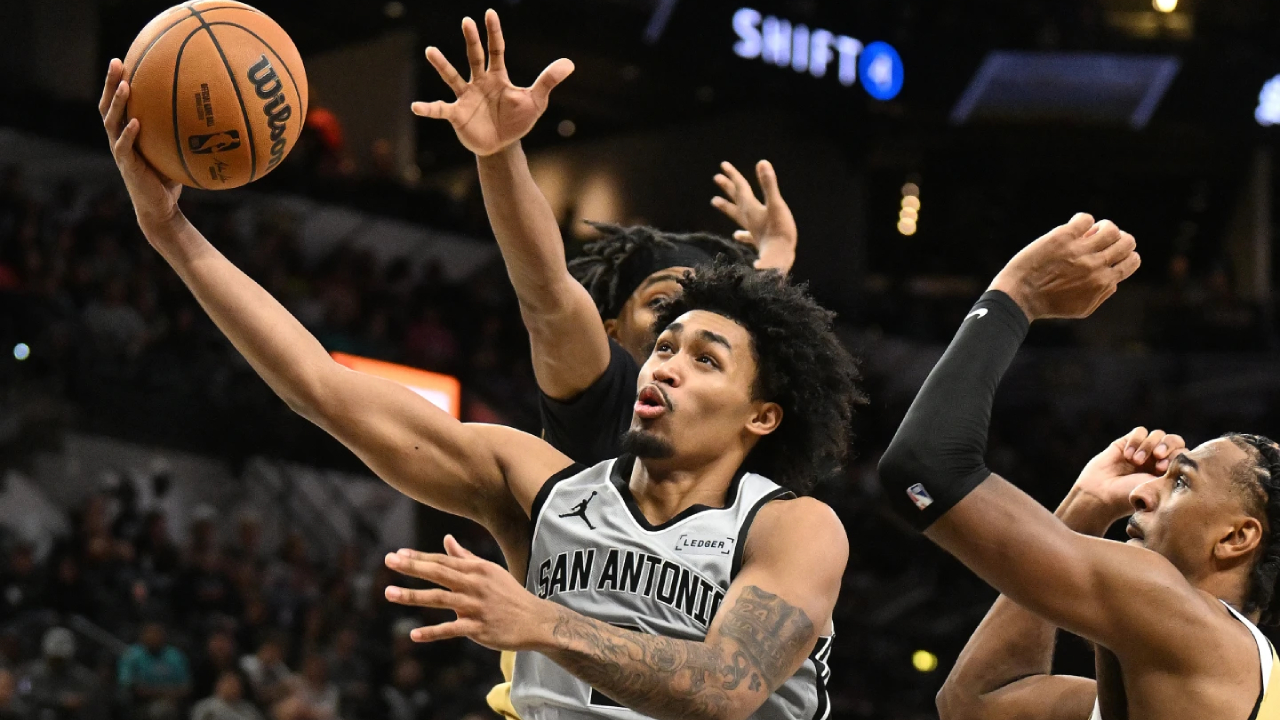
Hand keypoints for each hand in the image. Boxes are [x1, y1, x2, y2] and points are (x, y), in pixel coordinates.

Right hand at [99, 59, 182, 229]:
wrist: (160, 207)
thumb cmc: (170, 176)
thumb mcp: (176, 150)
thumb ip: (182, 132)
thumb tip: (211, 112)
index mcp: (127, 131)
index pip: (118, 101)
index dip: (117, 81)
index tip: (124, 58)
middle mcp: (119, 137)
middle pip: (108, 105)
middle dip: (111, 82)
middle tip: (116, 62)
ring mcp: (120, 151)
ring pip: (111, 122)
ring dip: (117, 103)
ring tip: (124, 85)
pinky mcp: (126, 166)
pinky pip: (124, 147)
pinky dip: (129, 134)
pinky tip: (136, 122)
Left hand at [384, 535, 551, 650]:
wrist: (534, 620)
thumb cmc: (509, 594)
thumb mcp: (489, 571)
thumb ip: (465, 557)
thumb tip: (447, 539)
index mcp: (476, 569)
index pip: (443, 560)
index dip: (419, 557)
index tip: (398, 554)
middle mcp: (474, 585)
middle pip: (438, 573)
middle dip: (412, 567)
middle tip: (389, 561)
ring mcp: (475, 606)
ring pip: (439, 599)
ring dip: (413, 596)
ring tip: (389, 593)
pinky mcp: (478, 628)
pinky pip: (451, 629)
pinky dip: (432, 633)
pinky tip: (413, 635)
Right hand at [412, 10, 573, 156]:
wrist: (502, 145)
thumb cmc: (517, 120)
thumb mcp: (536, 101)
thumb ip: (548, 81)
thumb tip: (569, 63)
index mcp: (497, 77)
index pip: (496, 50)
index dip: (493, 33)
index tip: (489, 13)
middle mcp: (479, 82)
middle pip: (474, 57)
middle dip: (471, 40)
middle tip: (466, 21)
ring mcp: (466, 97)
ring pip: (452, 77)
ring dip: (442, 65)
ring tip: (431, 51)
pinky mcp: (457, 114)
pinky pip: (440, 109)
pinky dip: (429, 108)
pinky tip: (416, 106)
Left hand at [711, 160, 797, 272]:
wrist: (779, 261)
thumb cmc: (779, 232)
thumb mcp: (776, 205)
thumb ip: (769, 185)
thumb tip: (762, 162)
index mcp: (751, 208)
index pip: (740, 187)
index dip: (733, 175)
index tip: (723, 165)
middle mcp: (748, 218)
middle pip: (736, 199)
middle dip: (727, 187)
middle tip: (716, 177)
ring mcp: (752, 230)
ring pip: (737, 215)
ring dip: (727, 206)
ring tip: (714, 201)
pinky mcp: (758, 241)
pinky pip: (746, 234)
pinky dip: (741, 233)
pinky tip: (737, 235)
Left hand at [988, 213, 1139, 321]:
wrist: (1019, 295)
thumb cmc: (1049, 305)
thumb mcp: (1082, 309)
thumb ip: (1103, 294)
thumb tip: (1115, 279)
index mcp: (1103, 282)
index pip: (1133, 261)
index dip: (1128, 255)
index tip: (1114, 254)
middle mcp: (1095, 265)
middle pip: (1126, 241)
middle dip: (1119, 239)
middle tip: (1103, 241)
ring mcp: (1079, 250)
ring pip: (1110, 228)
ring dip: (1104, 227)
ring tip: (1090, 232)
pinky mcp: (1062, 237)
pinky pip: (1084, 219)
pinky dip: (1083, 221)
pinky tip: (1074, 228)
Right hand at [1070, 427, 1184, 524]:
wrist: (1101, 494)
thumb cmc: (1129, 496)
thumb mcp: (1157, 485)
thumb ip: (1174, 469)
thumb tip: (1187, 455)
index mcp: (1169, 471)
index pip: (1183, 453)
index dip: (1175, 456)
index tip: (1162, 469)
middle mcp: (1157, 459)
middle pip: (1174, 440)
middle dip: (1167, 445)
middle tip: (1157, 456)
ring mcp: (1143, 450)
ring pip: (1157, 434)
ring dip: (1148, 446)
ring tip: (1136, 461)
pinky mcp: (1126, 443)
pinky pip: (1140, 432)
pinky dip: (1136, 441)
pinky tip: (1127, 456)